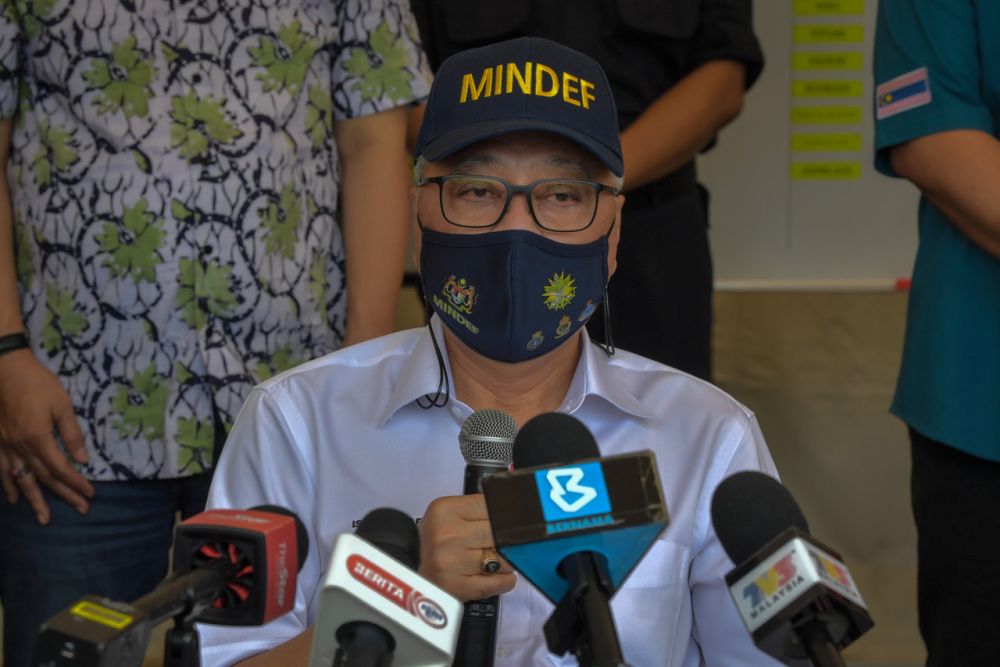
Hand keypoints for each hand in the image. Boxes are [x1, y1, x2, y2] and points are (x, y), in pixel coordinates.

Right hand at [0, 349, 93, 522]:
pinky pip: (2, 470)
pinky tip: (14, 498)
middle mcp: (20, 447)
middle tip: (81, 509)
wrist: (4, 369)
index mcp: (38, 438)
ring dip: (35, 500)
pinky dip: (9, 485)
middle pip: (44, 478)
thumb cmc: (37, 383)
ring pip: (22, 479)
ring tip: (44, 518)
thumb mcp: (62, 404)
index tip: (91, 494)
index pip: (61, 469)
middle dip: (64, 495)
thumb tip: (82, 459)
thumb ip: (71, 433)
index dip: (76, 483)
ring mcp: (5, 447)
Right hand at [418, 494, 515, 601]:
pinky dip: (504, 580)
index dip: (505, 516)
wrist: (412, 572)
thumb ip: (479, 509)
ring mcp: (452, 563)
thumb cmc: (436, 543)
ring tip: (494, 559)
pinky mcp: (460, 588)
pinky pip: (499, 582)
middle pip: (500, 532)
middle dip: (507, 539)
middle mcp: (447, 535)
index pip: (493, 506)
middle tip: (503, 542)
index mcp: (444, 511)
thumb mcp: (449, 514)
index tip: (509, 522)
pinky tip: (496, 574)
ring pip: (504, 558)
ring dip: (506, 560)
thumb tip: (513, 509)